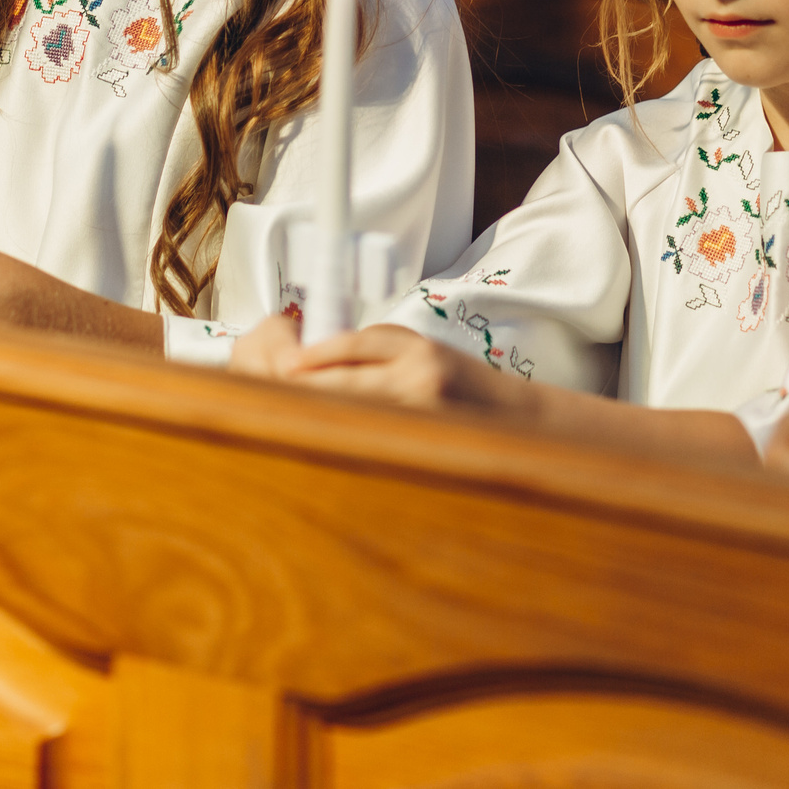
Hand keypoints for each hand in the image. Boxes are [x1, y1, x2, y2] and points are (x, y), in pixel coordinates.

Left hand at [232, 315, 536, 420]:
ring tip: (289, 415)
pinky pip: (372, 437)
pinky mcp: (422, 445)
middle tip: (276, 390)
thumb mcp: (420, 350)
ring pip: (354, 413)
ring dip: (320, 414)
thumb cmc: (458, 380)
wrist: (512, 419)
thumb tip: (318, 360)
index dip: (318, 354)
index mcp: (417, 350)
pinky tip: (324, 438)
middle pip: (349, 383)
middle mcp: (421, 380)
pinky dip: (345, 435)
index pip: (358, 344)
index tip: (287, 362)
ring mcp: (422, 416)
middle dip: (309, 387)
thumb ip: (375, 352)